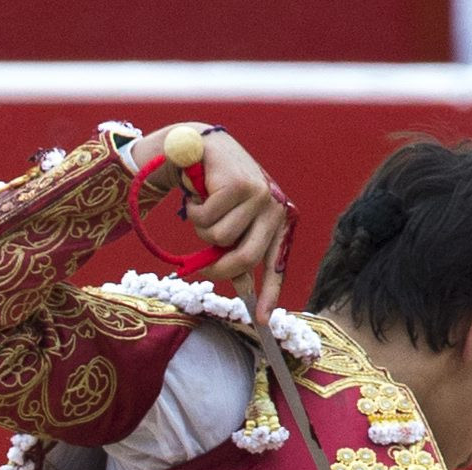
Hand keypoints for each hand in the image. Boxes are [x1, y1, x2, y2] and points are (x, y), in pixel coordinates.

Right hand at [126, 123, 290, 314]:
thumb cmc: (214, 188)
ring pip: (220, 239)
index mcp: (277, 221)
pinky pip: (208, 220)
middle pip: (245, 258)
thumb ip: (237, 250)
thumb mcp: (230, 222)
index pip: (275, 264)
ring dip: (201, 228)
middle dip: (217, 267)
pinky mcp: (240, 185)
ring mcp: (259, 195)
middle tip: (200, 266)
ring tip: (203, 208)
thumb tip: (243, 286)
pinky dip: (194, 212)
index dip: (269, 294)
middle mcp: (274, 208)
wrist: (199, 146)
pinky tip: (198, 194)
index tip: (261, 321)